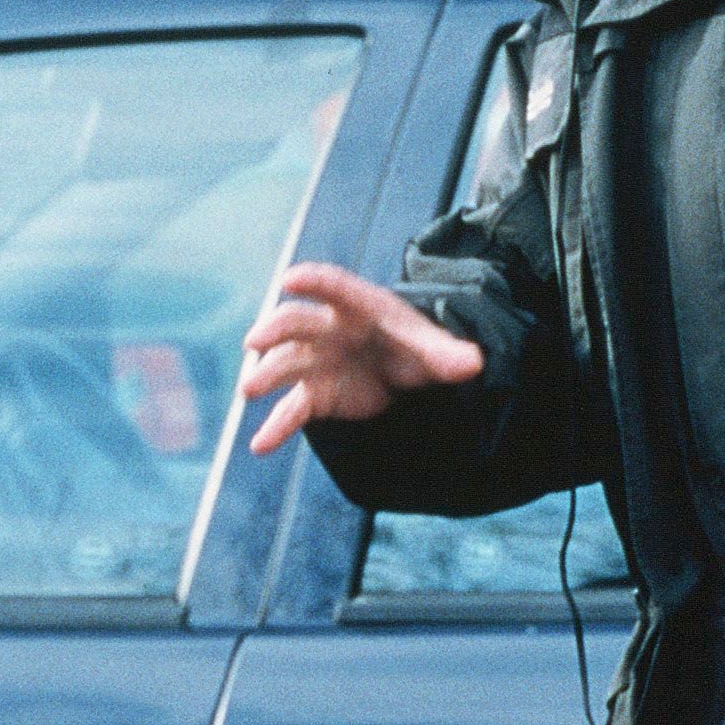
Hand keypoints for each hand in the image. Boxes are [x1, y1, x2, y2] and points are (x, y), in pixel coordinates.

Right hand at [240, 263, 483, 454]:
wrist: (400, 371)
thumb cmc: (411, 346)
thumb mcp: (431, 349)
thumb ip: (448, 354)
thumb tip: (475, 363)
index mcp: (357, 306)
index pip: (333, 287)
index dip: (312, 281)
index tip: (290, 279)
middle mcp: (328, 329)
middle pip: (297, 323)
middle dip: (275, 331)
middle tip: (256, 342)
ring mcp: (316, 361)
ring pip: (286, 364)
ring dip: (265, 374)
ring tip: (248, 390)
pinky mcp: (314, 394)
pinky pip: (292, 409)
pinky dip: (276, 427)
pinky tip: (260, 445)